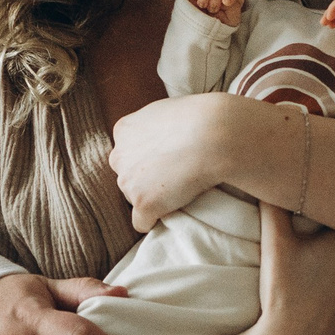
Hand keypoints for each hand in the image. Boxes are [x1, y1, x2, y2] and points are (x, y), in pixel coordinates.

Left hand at [109, 92, 251, 231]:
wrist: (214, 135)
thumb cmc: (200, 118)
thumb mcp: (165, 111)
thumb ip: (152, 127)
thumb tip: (158, 139)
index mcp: (124, 131)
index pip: (127, 154)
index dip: (148, 160)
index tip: (167, 160)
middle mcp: (119, 156)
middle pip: (127, 177)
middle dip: (146, 179)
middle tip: (175, 175)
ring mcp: (128, 182)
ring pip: (134, 198)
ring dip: (153, 198)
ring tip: (180, 188)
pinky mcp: (143, 204)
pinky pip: (142, 222)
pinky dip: (155, 220)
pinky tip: (173, 211)